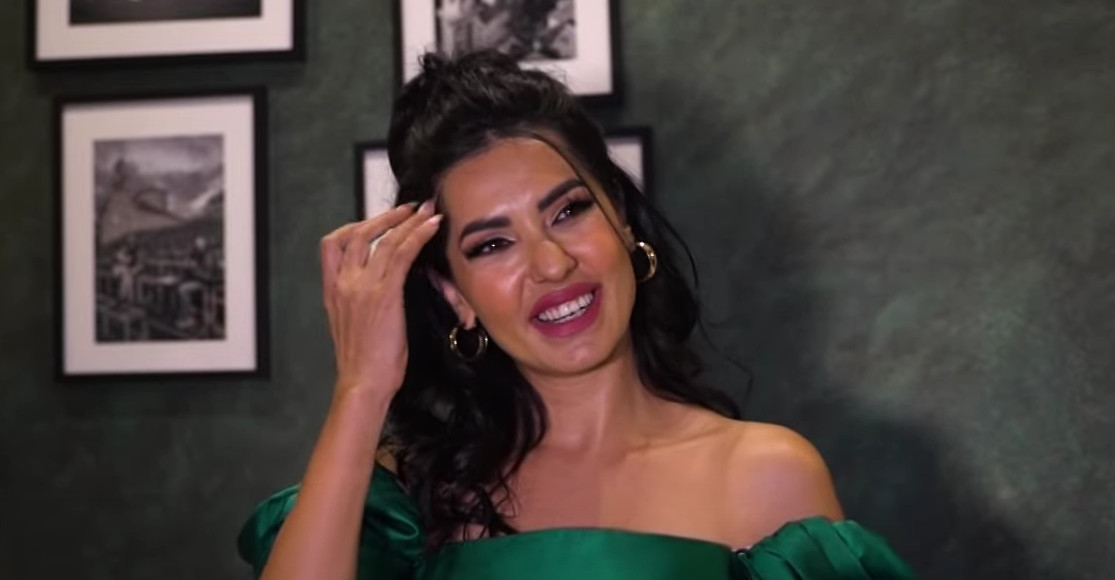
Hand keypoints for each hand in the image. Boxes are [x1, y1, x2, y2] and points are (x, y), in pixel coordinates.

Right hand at [320, 201, 442, 403]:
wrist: (362, 384)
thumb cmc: (364, 364)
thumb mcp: (353, 326)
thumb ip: (360, 302)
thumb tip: (381, 288)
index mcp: (332, 292)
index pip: (331, 245)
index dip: (354, 227)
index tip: (375, 222)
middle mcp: (343, 284)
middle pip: (357, 234)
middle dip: (385, 217)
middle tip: (408, 209)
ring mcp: (362, 288)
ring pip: (384, 241)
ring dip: (408, 221)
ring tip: (427, 212)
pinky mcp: (384, 295)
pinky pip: (402, 254)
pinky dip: (418, 236)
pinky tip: (432, 228)